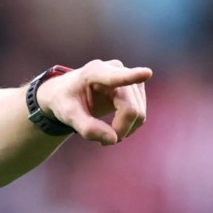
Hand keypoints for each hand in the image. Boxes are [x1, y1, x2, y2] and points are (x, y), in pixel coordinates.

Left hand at [37, 60, 151, 145]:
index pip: (115, 77)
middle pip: (130, 108)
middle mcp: (115, 69)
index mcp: (94, 72)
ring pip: (139, 112)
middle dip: (120, 128)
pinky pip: (140, 113)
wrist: (67, 93)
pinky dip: (129, 125)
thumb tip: (114, 139)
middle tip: (103, 143)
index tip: (146, 73)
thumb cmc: (65, 100)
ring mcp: (128, 78)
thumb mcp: (67, 115)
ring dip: (125, 129)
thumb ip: (87, 127)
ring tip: (104, 132)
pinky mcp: (135, 88)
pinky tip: (114, 127)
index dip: (132, 76)